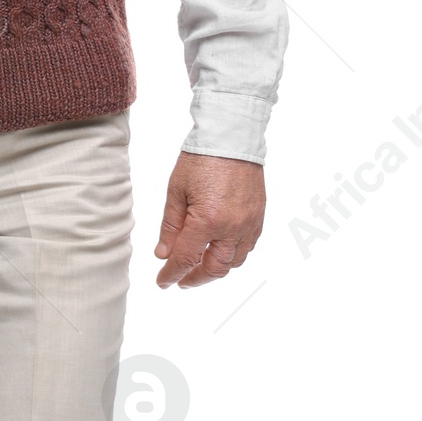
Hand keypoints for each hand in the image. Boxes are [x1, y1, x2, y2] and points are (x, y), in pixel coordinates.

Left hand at [153, 151, 265, 288]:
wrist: (231, 137)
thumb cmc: (200, 160)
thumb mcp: (176, 192)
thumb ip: (170, 227)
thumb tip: (163, 254)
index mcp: (206, 220)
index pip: (186, 259)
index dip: (171, 274)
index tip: (163, 282)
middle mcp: (231, 227)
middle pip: (214, 268)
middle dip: (195, 278)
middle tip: (181, 280)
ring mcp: (249, 223)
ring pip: (235, 262)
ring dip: (216, 269)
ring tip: (200, 267)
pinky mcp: (258, 216)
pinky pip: (248, 247)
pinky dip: (234, 255)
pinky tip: (221, 250)